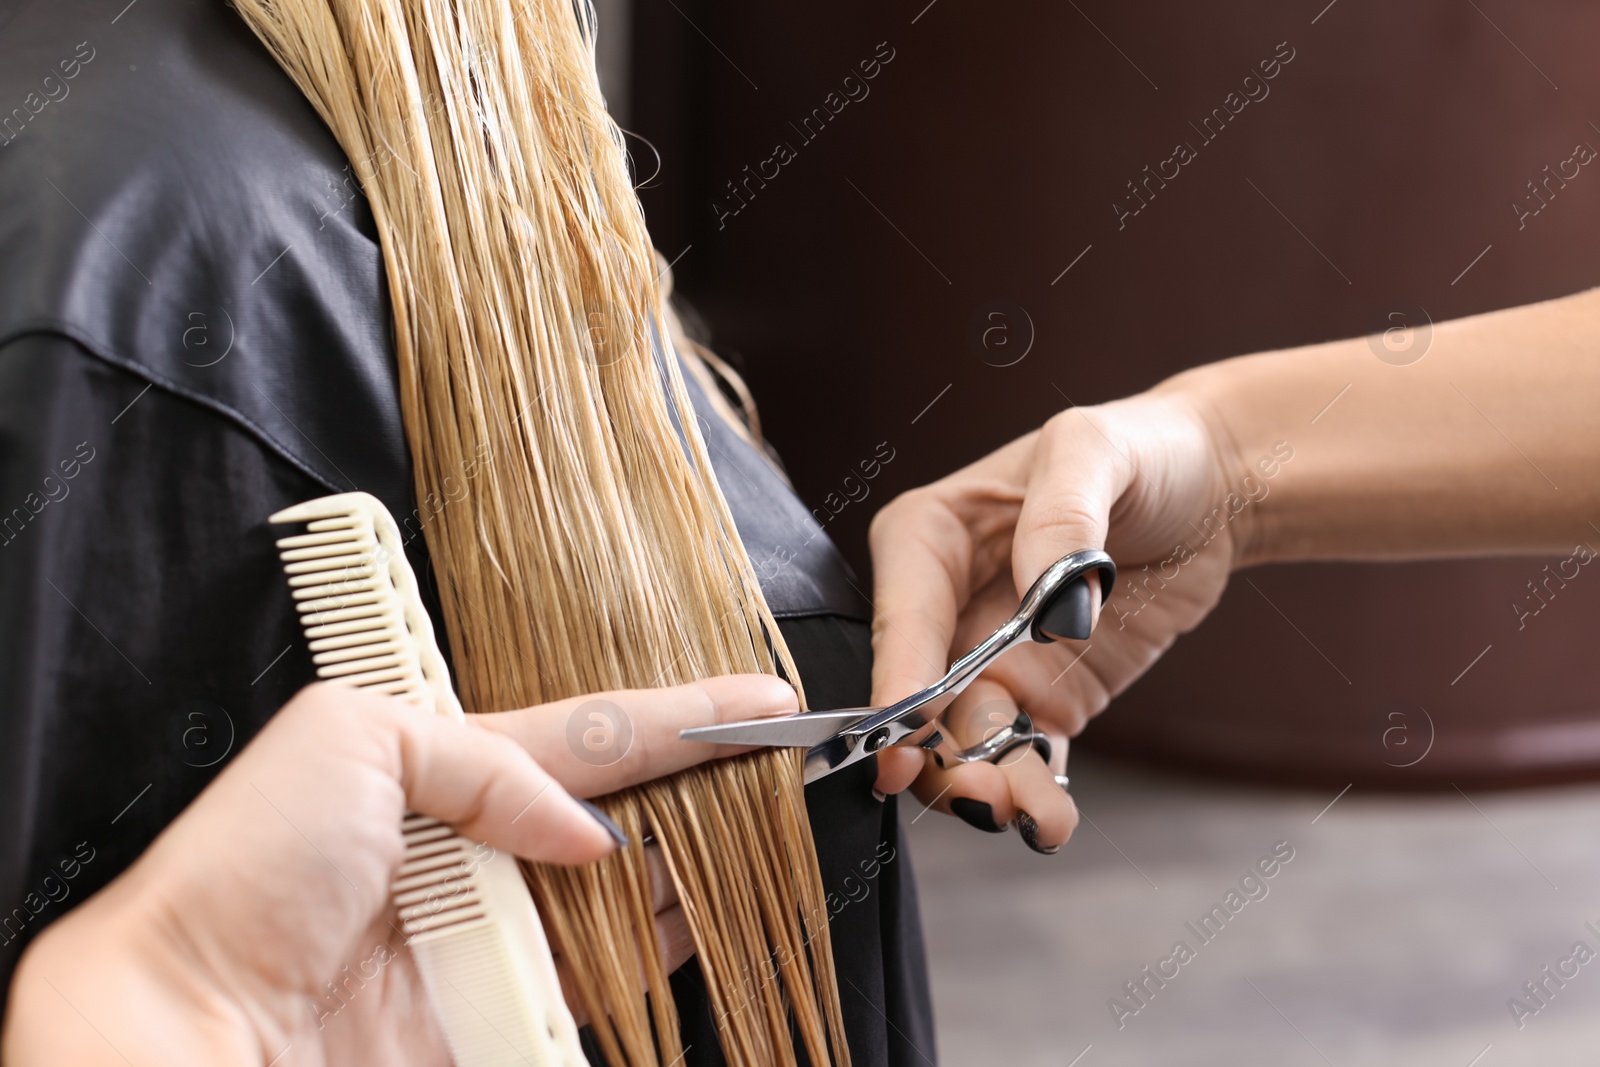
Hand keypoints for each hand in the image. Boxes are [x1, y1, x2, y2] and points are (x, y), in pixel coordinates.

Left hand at [2, 675, 796, 1065]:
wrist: (194, 1019)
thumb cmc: (250, 866)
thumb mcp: (355, 738)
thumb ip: (489, 762)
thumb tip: (585, 830)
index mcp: (438, 768)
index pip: (583, 730)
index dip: (675, 713)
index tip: (762, 702)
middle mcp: (480, 847)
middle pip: (620, 807)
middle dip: (702, 780)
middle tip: (782, 761)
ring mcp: (497, 932)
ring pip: (627, 890)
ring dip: (695, 858)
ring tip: (766, 824)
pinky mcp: (506, 1012)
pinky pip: (607, 977)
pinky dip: (663, 948)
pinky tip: (708, 914)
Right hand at [868, 390, 1239, 848]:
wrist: (1214, 488)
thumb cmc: (1140, 448)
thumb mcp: (1094, 448)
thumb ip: (1062, 512)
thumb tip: (1050, 600)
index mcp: (929, 539)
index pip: (901, 618)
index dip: (898, 684)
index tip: (903, 740)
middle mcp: (945, 609)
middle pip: (922, 698)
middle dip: (941, 754)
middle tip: (983, 794)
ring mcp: (991, 661)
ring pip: (966, 742)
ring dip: (988, 785)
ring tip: (1033, 818)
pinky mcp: (1042, 698)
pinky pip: (1023, 755)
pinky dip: (1032, 793)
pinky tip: (1053, 821)